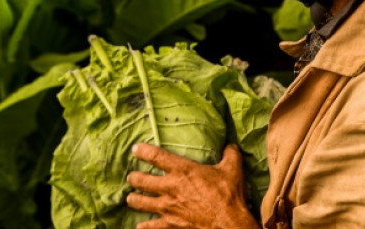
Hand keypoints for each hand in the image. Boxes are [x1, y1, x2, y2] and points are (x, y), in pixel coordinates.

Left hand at [126, 143, 260, 228]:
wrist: (228, 223)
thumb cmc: (228, 195)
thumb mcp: (233, 169)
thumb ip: (230, 153)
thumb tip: (231, 144)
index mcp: (183, 171)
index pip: (157, 156)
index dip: (143, 151)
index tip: (136, 149)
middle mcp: (170, 188)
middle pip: (141, 180)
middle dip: (134, 178)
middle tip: (132, 177)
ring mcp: (168, 208)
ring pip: (140, 202)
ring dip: (133, 199)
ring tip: (131, 198)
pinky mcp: (170, 224)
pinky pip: (150, 226)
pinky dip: (144, 226)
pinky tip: (140, 225)